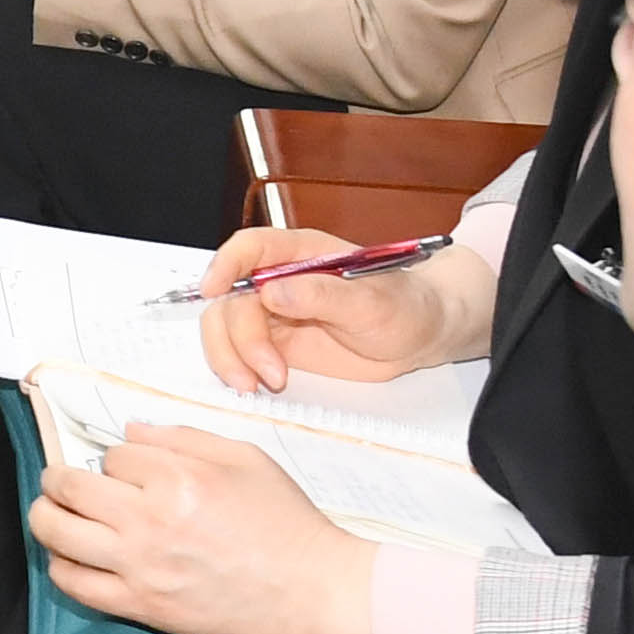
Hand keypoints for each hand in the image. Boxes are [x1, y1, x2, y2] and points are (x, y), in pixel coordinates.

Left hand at [36, 419, 382, 633]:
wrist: (312, 594)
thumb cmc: (287, 525)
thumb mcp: (245, 459)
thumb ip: (183, 438)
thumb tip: (131, 431)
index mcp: (177, 478)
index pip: (113, 453)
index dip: (117, 457)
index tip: (128, 468)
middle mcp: (149, 521)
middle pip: (66, 487)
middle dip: (59, 478)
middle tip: (64, 481)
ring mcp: (140, 567)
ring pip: (56, 533)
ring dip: (47, 517)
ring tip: (56, 514)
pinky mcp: (141, 606)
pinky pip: (74, 585)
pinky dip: (62, 566)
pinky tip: (72, 556)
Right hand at [199, 223, 493, 391]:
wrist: (418, 336)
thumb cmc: (403, 306)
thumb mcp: (371, 300)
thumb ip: (322, 294)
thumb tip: (272, 291)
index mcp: (300, 254)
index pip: (250, 248)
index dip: (225, 265)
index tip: (214, 290)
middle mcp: (277, 280)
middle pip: (230, 298)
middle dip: (238, 337)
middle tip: (266, 372)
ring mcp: (272, 313)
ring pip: (225, 327)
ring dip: (232, 358)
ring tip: (260, 385)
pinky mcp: (274, 343)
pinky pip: (239, 352)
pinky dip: (239, 370)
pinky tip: (260, 385)